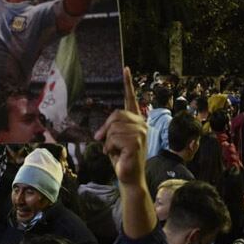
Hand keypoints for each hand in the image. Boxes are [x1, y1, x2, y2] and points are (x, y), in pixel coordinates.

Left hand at [94, 67, 147, 185]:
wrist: (128, 176)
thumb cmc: (121, 157)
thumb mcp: (113, 139)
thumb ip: (111, 129)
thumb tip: (101, 132)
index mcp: (136, 120)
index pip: (131, 99)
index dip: (128, 83)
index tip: (126, 68)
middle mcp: (141, 124)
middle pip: (115, 115)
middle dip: (105, 130)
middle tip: (105, 142)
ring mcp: (141, 133)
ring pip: (113, 128)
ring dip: (108, 142)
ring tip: (114, 151)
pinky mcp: (137, 143)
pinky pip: (113, 139)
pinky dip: (109, 148)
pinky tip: (116, 154)